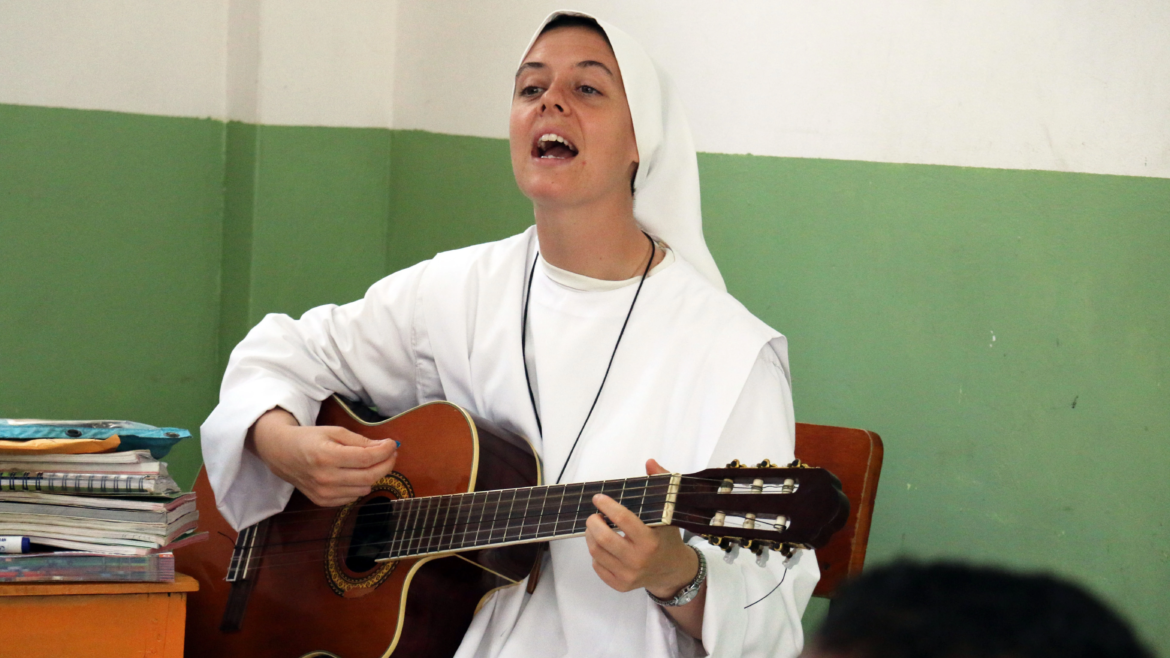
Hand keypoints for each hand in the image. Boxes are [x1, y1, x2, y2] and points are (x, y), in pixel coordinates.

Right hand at [246, 408, 398, 506]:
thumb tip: (385, 447)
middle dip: (386, 464)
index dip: (385, 451)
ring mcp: (324, 493)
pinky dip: (360, 485)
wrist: (282, 454)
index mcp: (327, 456)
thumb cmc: (309, 439)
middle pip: (369, 476)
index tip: (393, 444)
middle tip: (391, 454)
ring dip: (374, 475)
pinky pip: (352, 496)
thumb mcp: (334, 431)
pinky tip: (356, 474)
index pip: (367, 459)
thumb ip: (360, 440)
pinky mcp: (323, 502)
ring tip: (372, 462)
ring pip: (364, 488)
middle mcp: (325, 478)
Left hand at [584, 459, 698, 598]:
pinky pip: (597, 566)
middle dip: (593, 522)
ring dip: (591, 536)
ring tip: (596, 527)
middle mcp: (638, 560)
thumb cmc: (667, 539)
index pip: (622, 519)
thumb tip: (650, 462)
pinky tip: (603, 545)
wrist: (672, 572)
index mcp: (650, 541)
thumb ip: (660, 485)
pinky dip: (596, 553)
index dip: (607, 505)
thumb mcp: (668, 513)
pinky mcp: (619, 585)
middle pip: (603, 538)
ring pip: (596, 551)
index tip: (598, 498)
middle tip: (594, 515)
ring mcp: (628, 575)